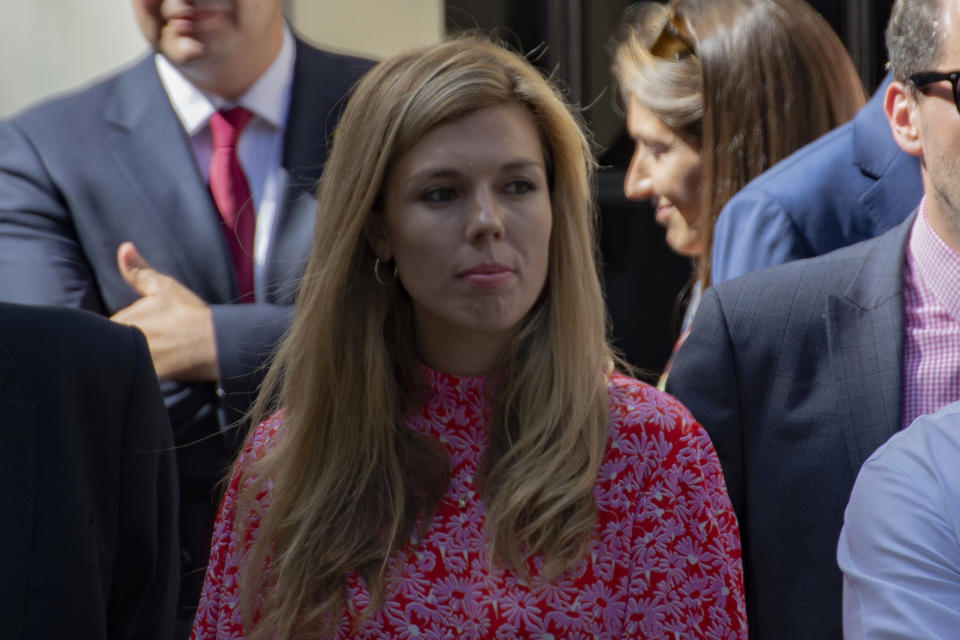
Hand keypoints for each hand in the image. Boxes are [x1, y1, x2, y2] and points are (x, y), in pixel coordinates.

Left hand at [111, 242, 218, 381]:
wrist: (215, 344)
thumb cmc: (188, 314)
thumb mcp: (163, 287)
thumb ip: (138, 271)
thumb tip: (124, 247)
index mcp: (122, 322)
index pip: (105, 328)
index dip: (118, 327)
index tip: (135, 327)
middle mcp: (124, 346)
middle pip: (112, 346)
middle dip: (121, 344)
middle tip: (150, 341)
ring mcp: (136, 365)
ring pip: (123, 361)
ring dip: (131, 358)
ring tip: (155, 354)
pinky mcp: (147, 381)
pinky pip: (135, 378)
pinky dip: (140, 374)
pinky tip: (155, 369)